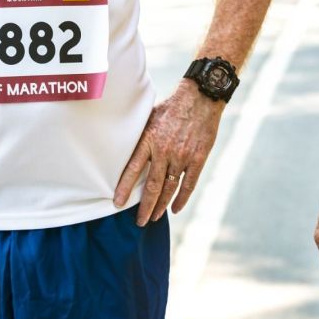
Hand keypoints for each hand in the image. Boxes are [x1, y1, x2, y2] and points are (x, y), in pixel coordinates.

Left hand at [115, 80, 222, 226]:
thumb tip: (125, 149)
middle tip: (139, 221)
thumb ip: (141, 136)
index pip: (132, 169)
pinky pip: (189, 184)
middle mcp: (164, 151)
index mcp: (149, 140)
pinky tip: (175, 209)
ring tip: (154, 218)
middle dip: (144, 207)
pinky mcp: (198, 158)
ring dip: (161, 206)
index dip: (125, 188)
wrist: (200, 96)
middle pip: (152, 186)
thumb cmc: (172, 106)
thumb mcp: (149, 117)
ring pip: (169, 188)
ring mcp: (182, 156)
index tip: (118, 203)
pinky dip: (181, 199)